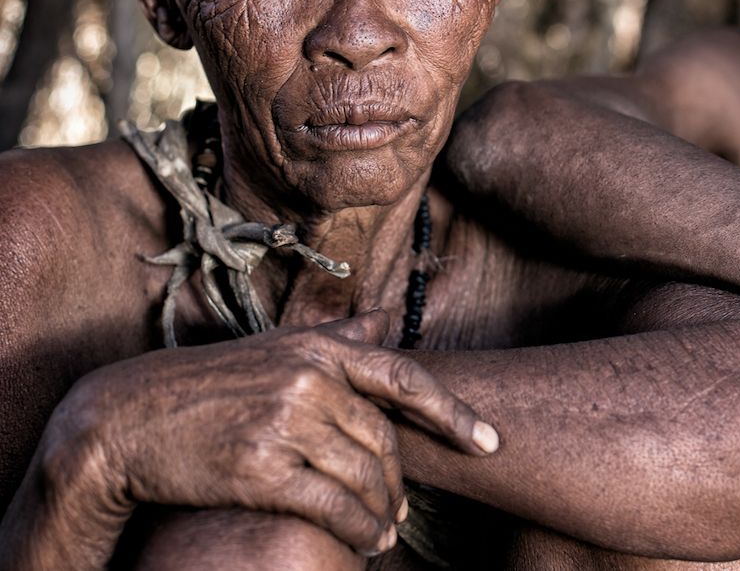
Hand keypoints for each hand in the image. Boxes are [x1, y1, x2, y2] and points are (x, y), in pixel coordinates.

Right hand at [44, 310, 497, 556]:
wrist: (124, 420)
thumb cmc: (206, 384)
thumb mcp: (274, 347)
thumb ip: (335, 336)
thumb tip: (385, 319)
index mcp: (318, 348)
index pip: (405, 378)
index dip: (453, 413)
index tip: (490, 441)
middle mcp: (309, 379)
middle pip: (385, 440)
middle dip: (401, 483)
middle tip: (403, 512)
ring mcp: (286, 422)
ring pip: (364, 478)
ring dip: (383, 514)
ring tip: (384, 535)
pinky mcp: (261, 469)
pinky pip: (333, 508)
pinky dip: (358, 532)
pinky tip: (364, 544)